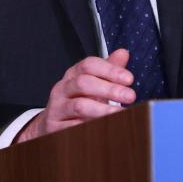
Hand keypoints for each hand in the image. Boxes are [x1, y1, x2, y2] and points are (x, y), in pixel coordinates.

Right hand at [15, 49, 134, 142]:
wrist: (52, 125)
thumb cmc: (77, 101)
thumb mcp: (92, 84)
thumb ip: (108, 70)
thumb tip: (123, 53)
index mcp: (72, 75)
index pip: (89, 65)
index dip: (110, 70)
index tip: (129, 79)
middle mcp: (62, 89)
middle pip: (84, 83)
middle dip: (109, 89)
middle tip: (130, 96)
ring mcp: (57, 108)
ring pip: (79, 106)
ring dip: (102, 110)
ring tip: (120, 114)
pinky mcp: (54, 128)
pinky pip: (73, 127)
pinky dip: (91, 127)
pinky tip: (105, 128)